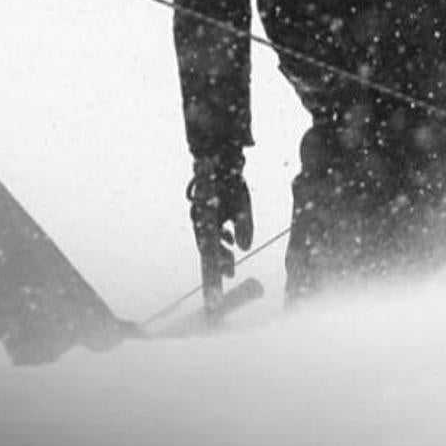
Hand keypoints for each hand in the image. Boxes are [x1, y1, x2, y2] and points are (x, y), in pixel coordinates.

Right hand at [187, 151, 253, 307]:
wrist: (220, 159)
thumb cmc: (231, 181)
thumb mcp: (242, 204)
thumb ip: (244, 226)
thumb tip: (245, 249)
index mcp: (206, 221)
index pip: (209, 253)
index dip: (214, 272)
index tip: (220, 286)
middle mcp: (201, 221)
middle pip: (208, 248)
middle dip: (219, 261)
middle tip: (231, 274)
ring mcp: (203, 216)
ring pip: (210, 239)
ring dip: (220, 250)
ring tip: (231, 263)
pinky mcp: (207, 210)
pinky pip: (211, 228)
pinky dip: (220, 236)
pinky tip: (229, 241)